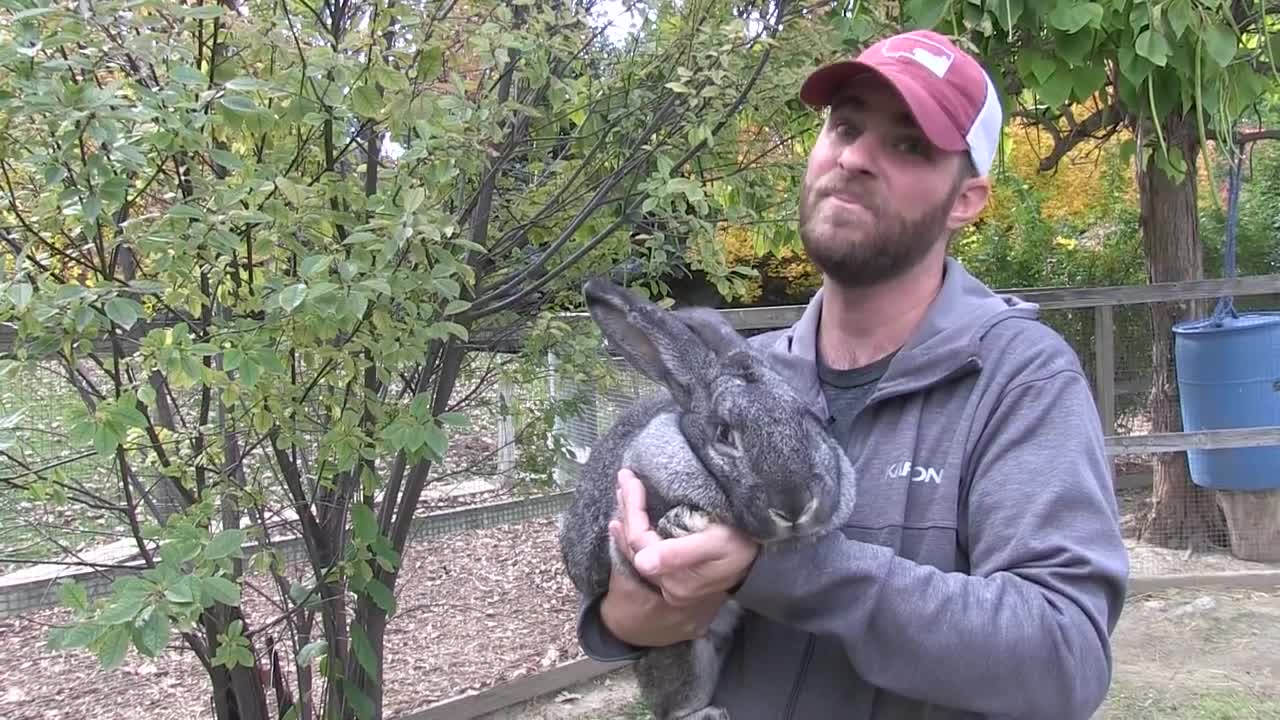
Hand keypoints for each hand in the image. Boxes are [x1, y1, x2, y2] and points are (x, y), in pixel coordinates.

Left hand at [611, 468, 758, 606]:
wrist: (770, 554)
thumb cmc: (745, 543)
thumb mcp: (716, 543)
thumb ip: (679, 554)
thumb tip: (642, 561)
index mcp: (676, 581)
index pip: (641, 541)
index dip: (632, 509)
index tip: (630, 478)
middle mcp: (669, 586)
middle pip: (636, 546)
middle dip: (627, 510)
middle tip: (623, 479)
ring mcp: (673, 582)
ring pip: (639, 549)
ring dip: (629, 519)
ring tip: (621, 494)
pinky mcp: (678, 574)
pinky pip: (648, 551)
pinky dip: (636, 531)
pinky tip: (624, 521)